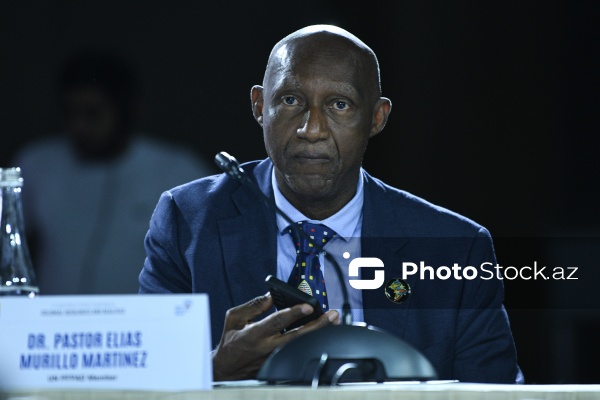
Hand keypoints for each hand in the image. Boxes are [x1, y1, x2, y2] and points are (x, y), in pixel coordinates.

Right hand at [212, 293, 339, 380]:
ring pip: (301, 346)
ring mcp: (274, 358)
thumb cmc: (230, 341)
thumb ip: (253, 306)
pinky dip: (309, 343)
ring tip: (332, 322)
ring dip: (318, 334)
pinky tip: (320, 335)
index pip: (277, 321)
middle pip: (297, 336)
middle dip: (317, 325)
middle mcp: (267, 347)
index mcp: (255, 333)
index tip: (308, 306)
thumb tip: (270, 296)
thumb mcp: (234, 318)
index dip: (294, 313)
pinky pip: (296, 352)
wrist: (225, 369)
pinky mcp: (278, 365)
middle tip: (332, 315)